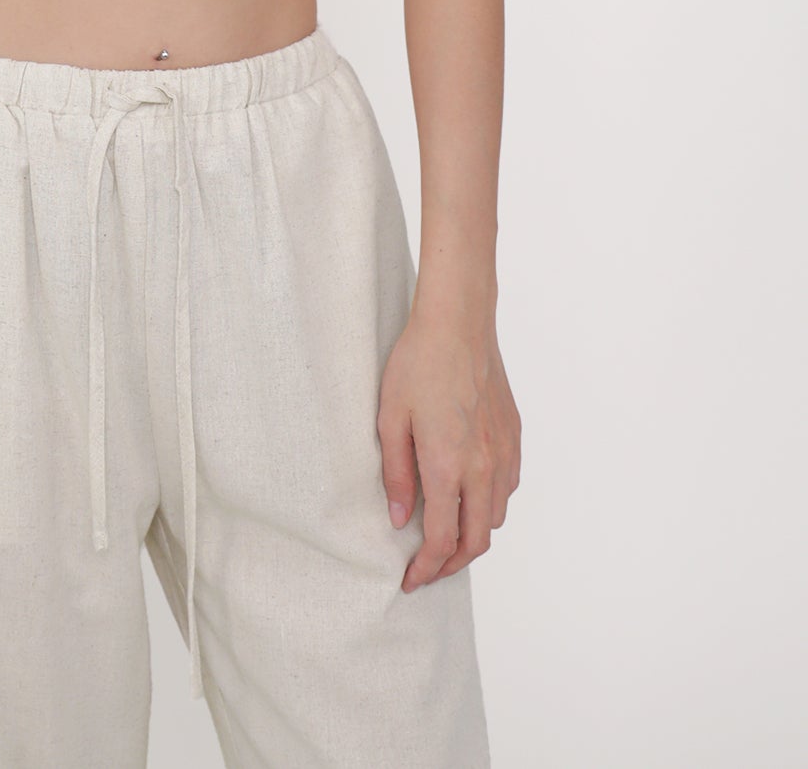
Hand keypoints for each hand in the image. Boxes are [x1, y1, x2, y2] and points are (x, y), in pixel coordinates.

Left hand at [377, 307, 519, 591]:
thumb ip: (395, 473)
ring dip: (473, 537)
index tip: (410, 579)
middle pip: (476, 541)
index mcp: (449, 466)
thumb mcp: (390, 418)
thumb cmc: (418, 363)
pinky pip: (507, 488)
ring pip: (496, 517)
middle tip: (427, 569)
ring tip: (446, 536)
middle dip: (451, 564)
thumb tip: (399, 518)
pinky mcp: (513, 436)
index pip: (442, 540)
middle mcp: (483, 467)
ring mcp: (504, 452)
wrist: (458, 323)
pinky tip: (469, 497)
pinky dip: (489, 507)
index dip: (426, 568)